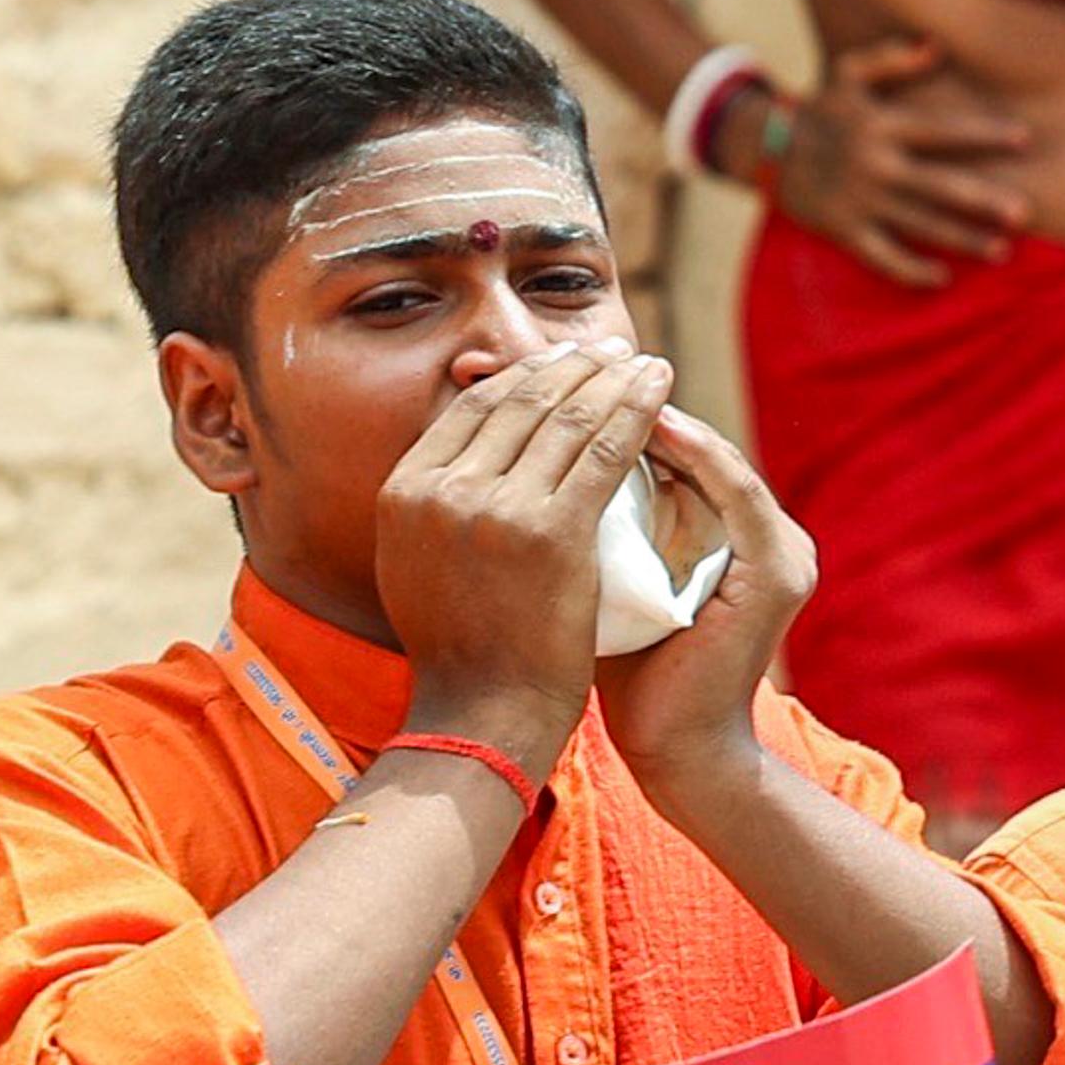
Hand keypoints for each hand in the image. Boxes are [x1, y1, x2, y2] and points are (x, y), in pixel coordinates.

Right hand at [373, 346, 665, 767]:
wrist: (484, 713)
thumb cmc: (461, 649)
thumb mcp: (414, 564)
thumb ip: (433, 504)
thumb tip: (458, 454)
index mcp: (404, 491)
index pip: (473, 409)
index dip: (524, 377)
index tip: (562, 364)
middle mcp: (441, 489)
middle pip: (519, 401)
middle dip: (571, 366)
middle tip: (609, 351)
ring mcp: (495, 508)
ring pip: (566, 415)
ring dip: (611, 378)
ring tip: (641, 364)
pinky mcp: (551, 530)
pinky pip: (604, 449)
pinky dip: (637, 410)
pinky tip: (660, 390)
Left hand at [595, 403, 812, 819]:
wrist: (676, 753)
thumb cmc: (630, 678)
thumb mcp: (610, 586)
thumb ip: (598, 532)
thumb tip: (529, 476)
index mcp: (735, 537)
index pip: (674, 456)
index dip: (617, 418)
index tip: (557, 390)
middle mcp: (770, 535)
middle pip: (696, 447)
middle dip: (632, 405)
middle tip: (573, 369)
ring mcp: (782, 550)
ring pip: (716, 457)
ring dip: (659, 418)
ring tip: (600, 384)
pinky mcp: (778, 569)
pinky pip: (732, 490)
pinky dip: (691, 456)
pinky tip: (643, 428)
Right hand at [761, 38, 1033, 285]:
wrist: (765, 149)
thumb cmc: (819, 109)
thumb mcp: (848, 71)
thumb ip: (892, 57)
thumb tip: (936, 46)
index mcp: (882, 126)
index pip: (943, 131)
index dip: (984, 134)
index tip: (1025, 140)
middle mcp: (876, 165)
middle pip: (940, 185)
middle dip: (983, 200)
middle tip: (1024, 213)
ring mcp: (861, 202)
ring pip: (921, 225)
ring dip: (963, 239)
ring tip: (1001, 250)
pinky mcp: (845, 230)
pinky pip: (883, 257)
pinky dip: (912, 271)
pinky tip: (943, 278)